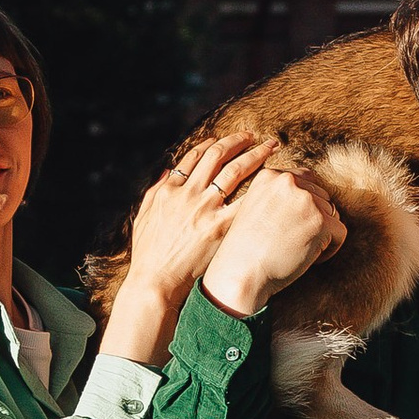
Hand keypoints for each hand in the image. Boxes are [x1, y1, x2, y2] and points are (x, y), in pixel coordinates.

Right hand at [128, 134, 277, 296]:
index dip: (212, 144)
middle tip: (255, 136)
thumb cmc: (148, 255)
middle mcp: (188, 193)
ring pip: (234, 170)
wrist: (155, 282)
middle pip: (218, 155)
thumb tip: (168, 171)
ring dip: (254, 155)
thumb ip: (155, 191)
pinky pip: (245, 202)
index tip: (226, 139)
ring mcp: (204, 209)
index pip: (195, 156)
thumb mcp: (144, 217)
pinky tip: (273, 183)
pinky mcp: (219, 228)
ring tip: (270, 148)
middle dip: (238, 141)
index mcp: (169, 189)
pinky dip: (260, 189)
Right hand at [203, 164, 347, 317]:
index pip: (306, 180)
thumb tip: (316, 198)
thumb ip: (280, 196)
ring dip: (322, 235)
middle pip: (322, 197)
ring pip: (333, 215)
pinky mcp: (320, 221)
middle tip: (293, 242)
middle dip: (314, 220)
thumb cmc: (246, 250)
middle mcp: (288, 181)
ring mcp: (305, 200)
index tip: (290, 227)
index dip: (304, 207)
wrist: (241, 273)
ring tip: (299, 250)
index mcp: (269, 176)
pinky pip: (340, 233)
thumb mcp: (255, 208)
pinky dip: (330, 250)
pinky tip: (310, 259)